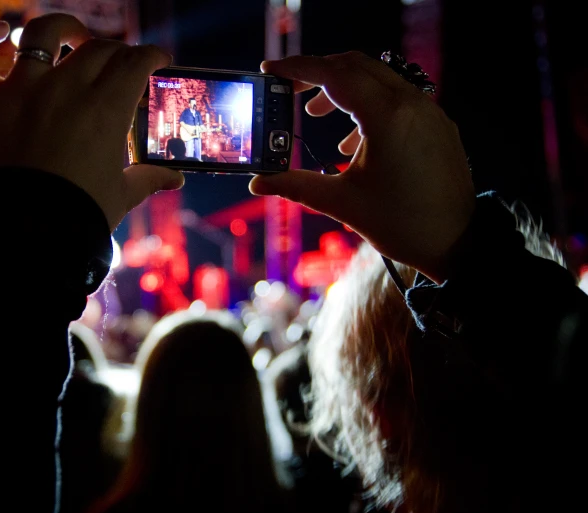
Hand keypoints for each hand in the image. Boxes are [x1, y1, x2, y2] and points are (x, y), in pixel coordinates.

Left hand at [0, 15, 183, 229]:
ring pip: (45, 35)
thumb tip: (175, 179)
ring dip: (65, 29)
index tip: (156, 58)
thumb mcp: (120, 195)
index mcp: (105, 110)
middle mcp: (65, 90)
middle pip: (99, 49)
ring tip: (73, 37)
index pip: (135, 62)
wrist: (24, 238)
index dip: (151, 55)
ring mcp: (21, 92)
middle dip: (117, 52)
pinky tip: (0, 31)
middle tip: (121, 65)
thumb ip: (148, 178)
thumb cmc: (78, 217)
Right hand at [250, 52, 474, 282]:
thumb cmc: (403, 224)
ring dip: (342, 88)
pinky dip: (368, 103)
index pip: (333, 74)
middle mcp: (411, 104)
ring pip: (378, 78)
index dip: (297, 68)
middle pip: (355, 65)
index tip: (271, 70)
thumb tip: (259, 182)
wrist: (458, 243)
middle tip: (288, 88)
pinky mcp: (438, 124)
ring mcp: (429, 112)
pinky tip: (354, 140)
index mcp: (387, 117)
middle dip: (317, 72)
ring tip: (315, 114)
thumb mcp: (342, 202)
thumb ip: (295, 185)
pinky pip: (398, 97)